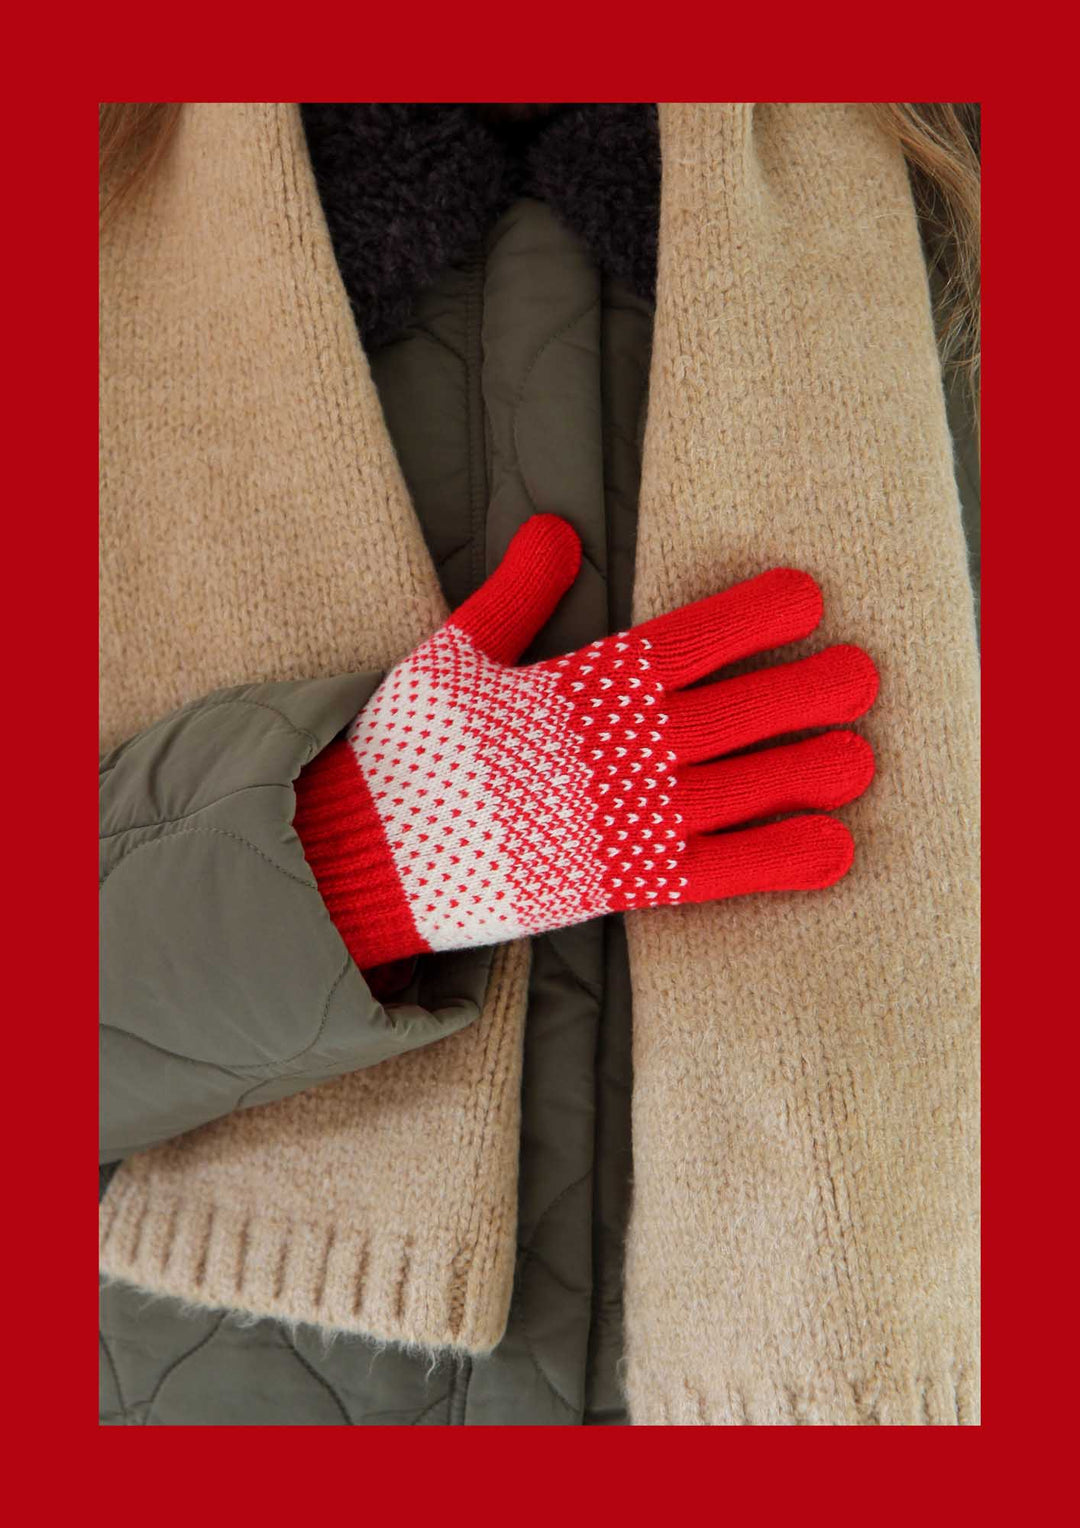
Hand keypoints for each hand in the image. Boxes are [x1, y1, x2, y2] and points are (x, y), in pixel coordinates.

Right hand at [293, 515, 877, 967]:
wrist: (364, 856)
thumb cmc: (406, 751)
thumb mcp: (447, 657)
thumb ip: (512, 593)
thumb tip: (557, 529)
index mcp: (574, 690)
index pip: (680, 643)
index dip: (748, 618)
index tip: (806, 596)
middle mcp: (609, 754)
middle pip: (727, 716)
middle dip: (800, 694)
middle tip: (864, 677)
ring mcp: (617, 824)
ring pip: (733, 793)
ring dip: (802, 775)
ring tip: (861, 759)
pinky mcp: (613, 887)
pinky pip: (710, 874)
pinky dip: (773, 863)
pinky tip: (831, 852)